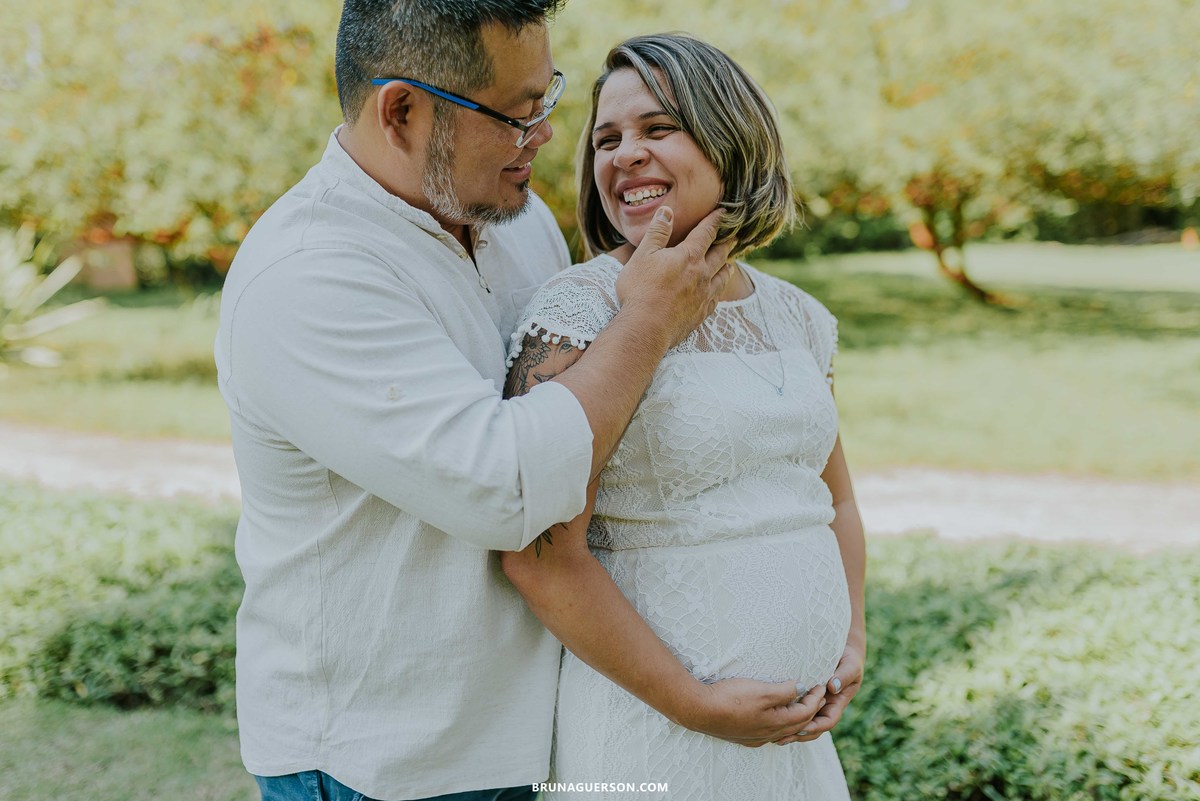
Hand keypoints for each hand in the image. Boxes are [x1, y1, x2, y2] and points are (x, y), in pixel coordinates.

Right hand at [615, 206, 734, 347]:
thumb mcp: (643, 255)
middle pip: (719, 254)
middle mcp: (702, 274)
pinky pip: (716, 298)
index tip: (723, 213)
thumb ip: (657, 232)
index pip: (706, 233)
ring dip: (727, 268)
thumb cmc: (640, 290)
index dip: (715, 221)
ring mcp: (704, 295)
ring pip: (722, 277)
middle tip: (734, 237)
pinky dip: (719, 291)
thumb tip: (668, 211)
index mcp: (688, 256)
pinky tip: (717, 292)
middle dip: (726, 243)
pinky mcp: (701, 313)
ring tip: (730, 264)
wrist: (646, 328)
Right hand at [675, 678, 826, 747]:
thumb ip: (784, 691)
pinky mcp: (743, 736)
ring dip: (794, 719)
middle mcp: (768, 734)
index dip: (815, 698)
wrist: (699, 710)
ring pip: (783, 731)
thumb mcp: (762, 690)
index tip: (821, 685)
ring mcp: (755, 737)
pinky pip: (769, 734)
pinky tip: (773, 720)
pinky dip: (778, 725)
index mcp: (776, 723)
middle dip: (810, 709)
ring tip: (798, 705)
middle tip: (816, 694)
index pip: (805, 712)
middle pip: (797, 724)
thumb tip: (800, 688)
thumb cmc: (730, 698)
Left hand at [773, 643, 864, 744]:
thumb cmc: (848, 657)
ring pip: (802, 723)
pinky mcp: (802, 696)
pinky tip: (770, 721)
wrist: (842, 648)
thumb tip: (832, 686)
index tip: (800, 727)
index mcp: (836, 703)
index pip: (827, 722)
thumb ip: (843, 675)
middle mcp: (824, 707)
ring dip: (789, 731)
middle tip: (780, 738)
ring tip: (772, 736)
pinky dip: (785, 717)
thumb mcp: (850, 665)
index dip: (814, 727)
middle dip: (798, 735)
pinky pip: (794, 710)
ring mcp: (813, 703)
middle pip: (813, 728)